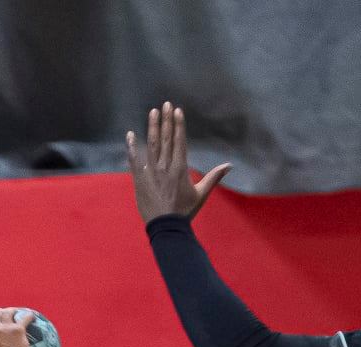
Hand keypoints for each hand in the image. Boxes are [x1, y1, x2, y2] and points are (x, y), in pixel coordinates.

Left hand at [126, 102, 231, 222]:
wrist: (166, 228)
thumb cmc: (184, 212)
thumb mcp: (201, 194)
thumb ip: (214, 177)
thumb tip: (230, 165)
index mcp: (180, 169)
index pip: (179, 141)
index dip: (178, 125)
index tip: (177, 110)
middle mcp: (165, 167)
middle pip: (165, 139)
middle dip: (166, 120)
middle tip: (165, 104)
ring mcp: (151, 172)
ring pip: (151, 145)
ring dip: (152, 127)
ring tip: (152, 112)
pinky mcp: (139, 179)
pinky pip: (134, 160)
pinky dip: (132, 147)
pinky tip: (130, 134)